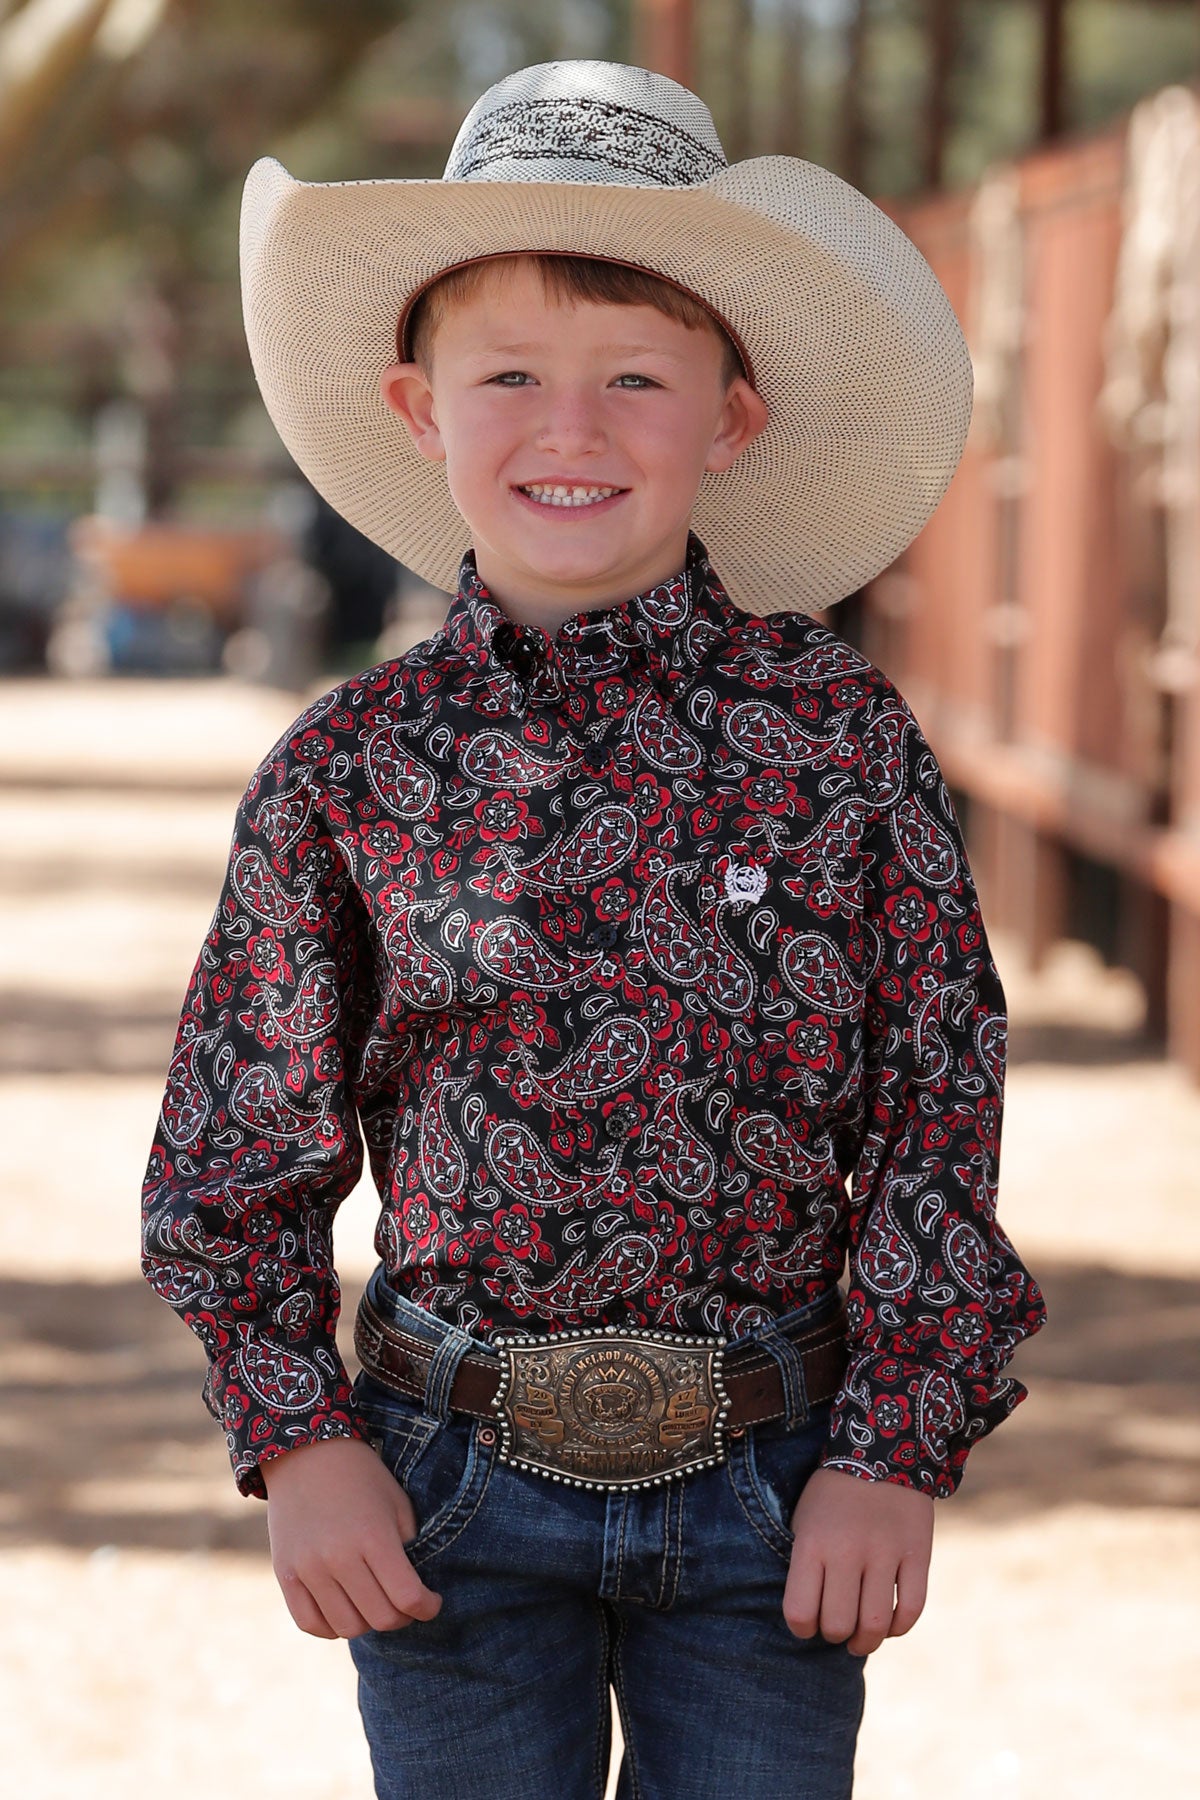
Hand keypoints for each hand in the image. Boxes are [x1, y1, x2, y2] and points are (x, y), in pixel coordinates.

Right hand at [261, 1436, 443, 1639]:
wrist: (307, 1453)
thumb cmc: (362, 1478)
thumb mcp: (397, 1505)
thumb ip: (408, 1550)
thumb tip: (416, 1593)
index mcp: (374, 1536)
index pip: (408, 1597)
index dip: (428, 1607)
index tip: (432, 1603)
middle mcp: (339, 1557)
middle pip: (379, 1619)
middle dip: (402, 1617)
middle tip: (404, 1604)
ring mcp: (308, 1569)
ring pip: (347, 1628)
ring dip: (367, 1623)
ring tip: (374, 1603)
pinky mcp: (285, 1575)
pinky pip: (310, 1623)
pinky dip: (332, 1627)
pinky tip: (345, 1609)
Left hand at [783, 1465, 933, 1655]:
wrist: (881, 1451)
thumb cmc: (833, 1496)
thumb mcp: (804, 1522)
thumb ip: (806, 1567)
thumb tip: (811, 1620)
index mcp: (812, 1542)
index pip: (799, 1613)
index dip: (802, 1629)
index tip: (808, 1624)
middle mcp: (847, 1550)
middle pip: (838, 1625)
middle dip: (835, 1635)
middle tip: (837, 1627)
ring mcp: (885, 1552)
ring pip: (875, 1625)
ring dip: (866, 1641)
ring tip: (861, 1638)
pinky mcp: (918, 1554)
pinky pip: (912, 1610)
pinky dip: (899, 1628)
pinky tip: (889, 1624)